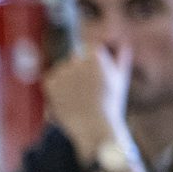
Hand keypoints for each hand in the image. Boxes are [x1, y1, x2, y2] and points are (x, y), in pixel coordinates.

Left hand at [44, 41, 135, 165]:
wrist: (94, 127)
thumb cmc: (110, 105)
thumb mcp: (119, 79)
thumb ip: (120, 58)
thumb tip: (122, 43)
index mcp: (95, 55)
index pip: (88, 49)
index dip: (90, 66)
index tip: (93, 80)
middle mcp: (77, 60)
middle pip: (74, 60)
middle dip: (78, 73)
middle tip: (87, 93)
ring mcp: (62, 71)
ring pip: (61, 71)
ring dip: (66, 82)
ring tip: (79, 99)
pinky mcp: (50, 82)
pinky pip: (50, 81)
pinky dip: (55, 90)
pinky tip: (67, 101)